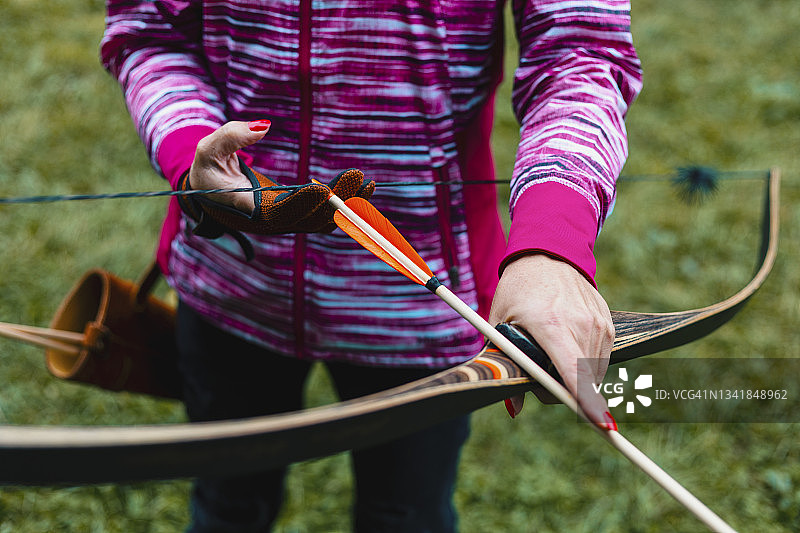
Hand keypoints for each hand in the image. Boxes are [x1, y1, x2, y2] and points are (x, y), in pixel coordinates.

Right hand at [178, 120, 374, 235]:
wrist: (209, 191)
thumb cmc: (207, 169)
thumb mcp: (208, 148)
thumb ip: (232, 136)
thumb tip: (264, 126)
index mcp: (247, 210)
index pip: (281, 212)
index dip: (304, 203)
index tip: (324, 189)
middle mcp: (270, 221)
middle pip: (310, 219)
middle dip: (338, 201)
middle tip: (362, 179)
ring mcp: (284, 222)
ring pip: (322, 221)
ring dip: (348, 206)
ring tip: (370, 185)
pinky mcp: (294, 216)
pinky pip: (324, 217)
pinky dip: (344, 206)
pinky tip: (360, 188)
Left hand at [489, 254, 614, 426]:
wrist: (548, 255)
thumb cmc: (517, 291)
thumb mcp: (499, 324)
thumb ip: (505, 365)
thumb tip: (513, 409)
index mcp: (550, 324)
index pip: (573, 371)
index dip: (588, 401)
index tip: (603, 425)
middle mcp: (581, 324)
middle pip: (581, 381)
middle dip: (561, 391)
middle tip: (538, 376)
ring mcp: (599, 324)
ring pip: (591, 374)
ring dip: (573, 377)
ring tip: (550, 350)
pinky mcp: (609, 324)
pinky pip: (600, 359)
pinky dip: (584, 364)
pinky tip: (567, 342)